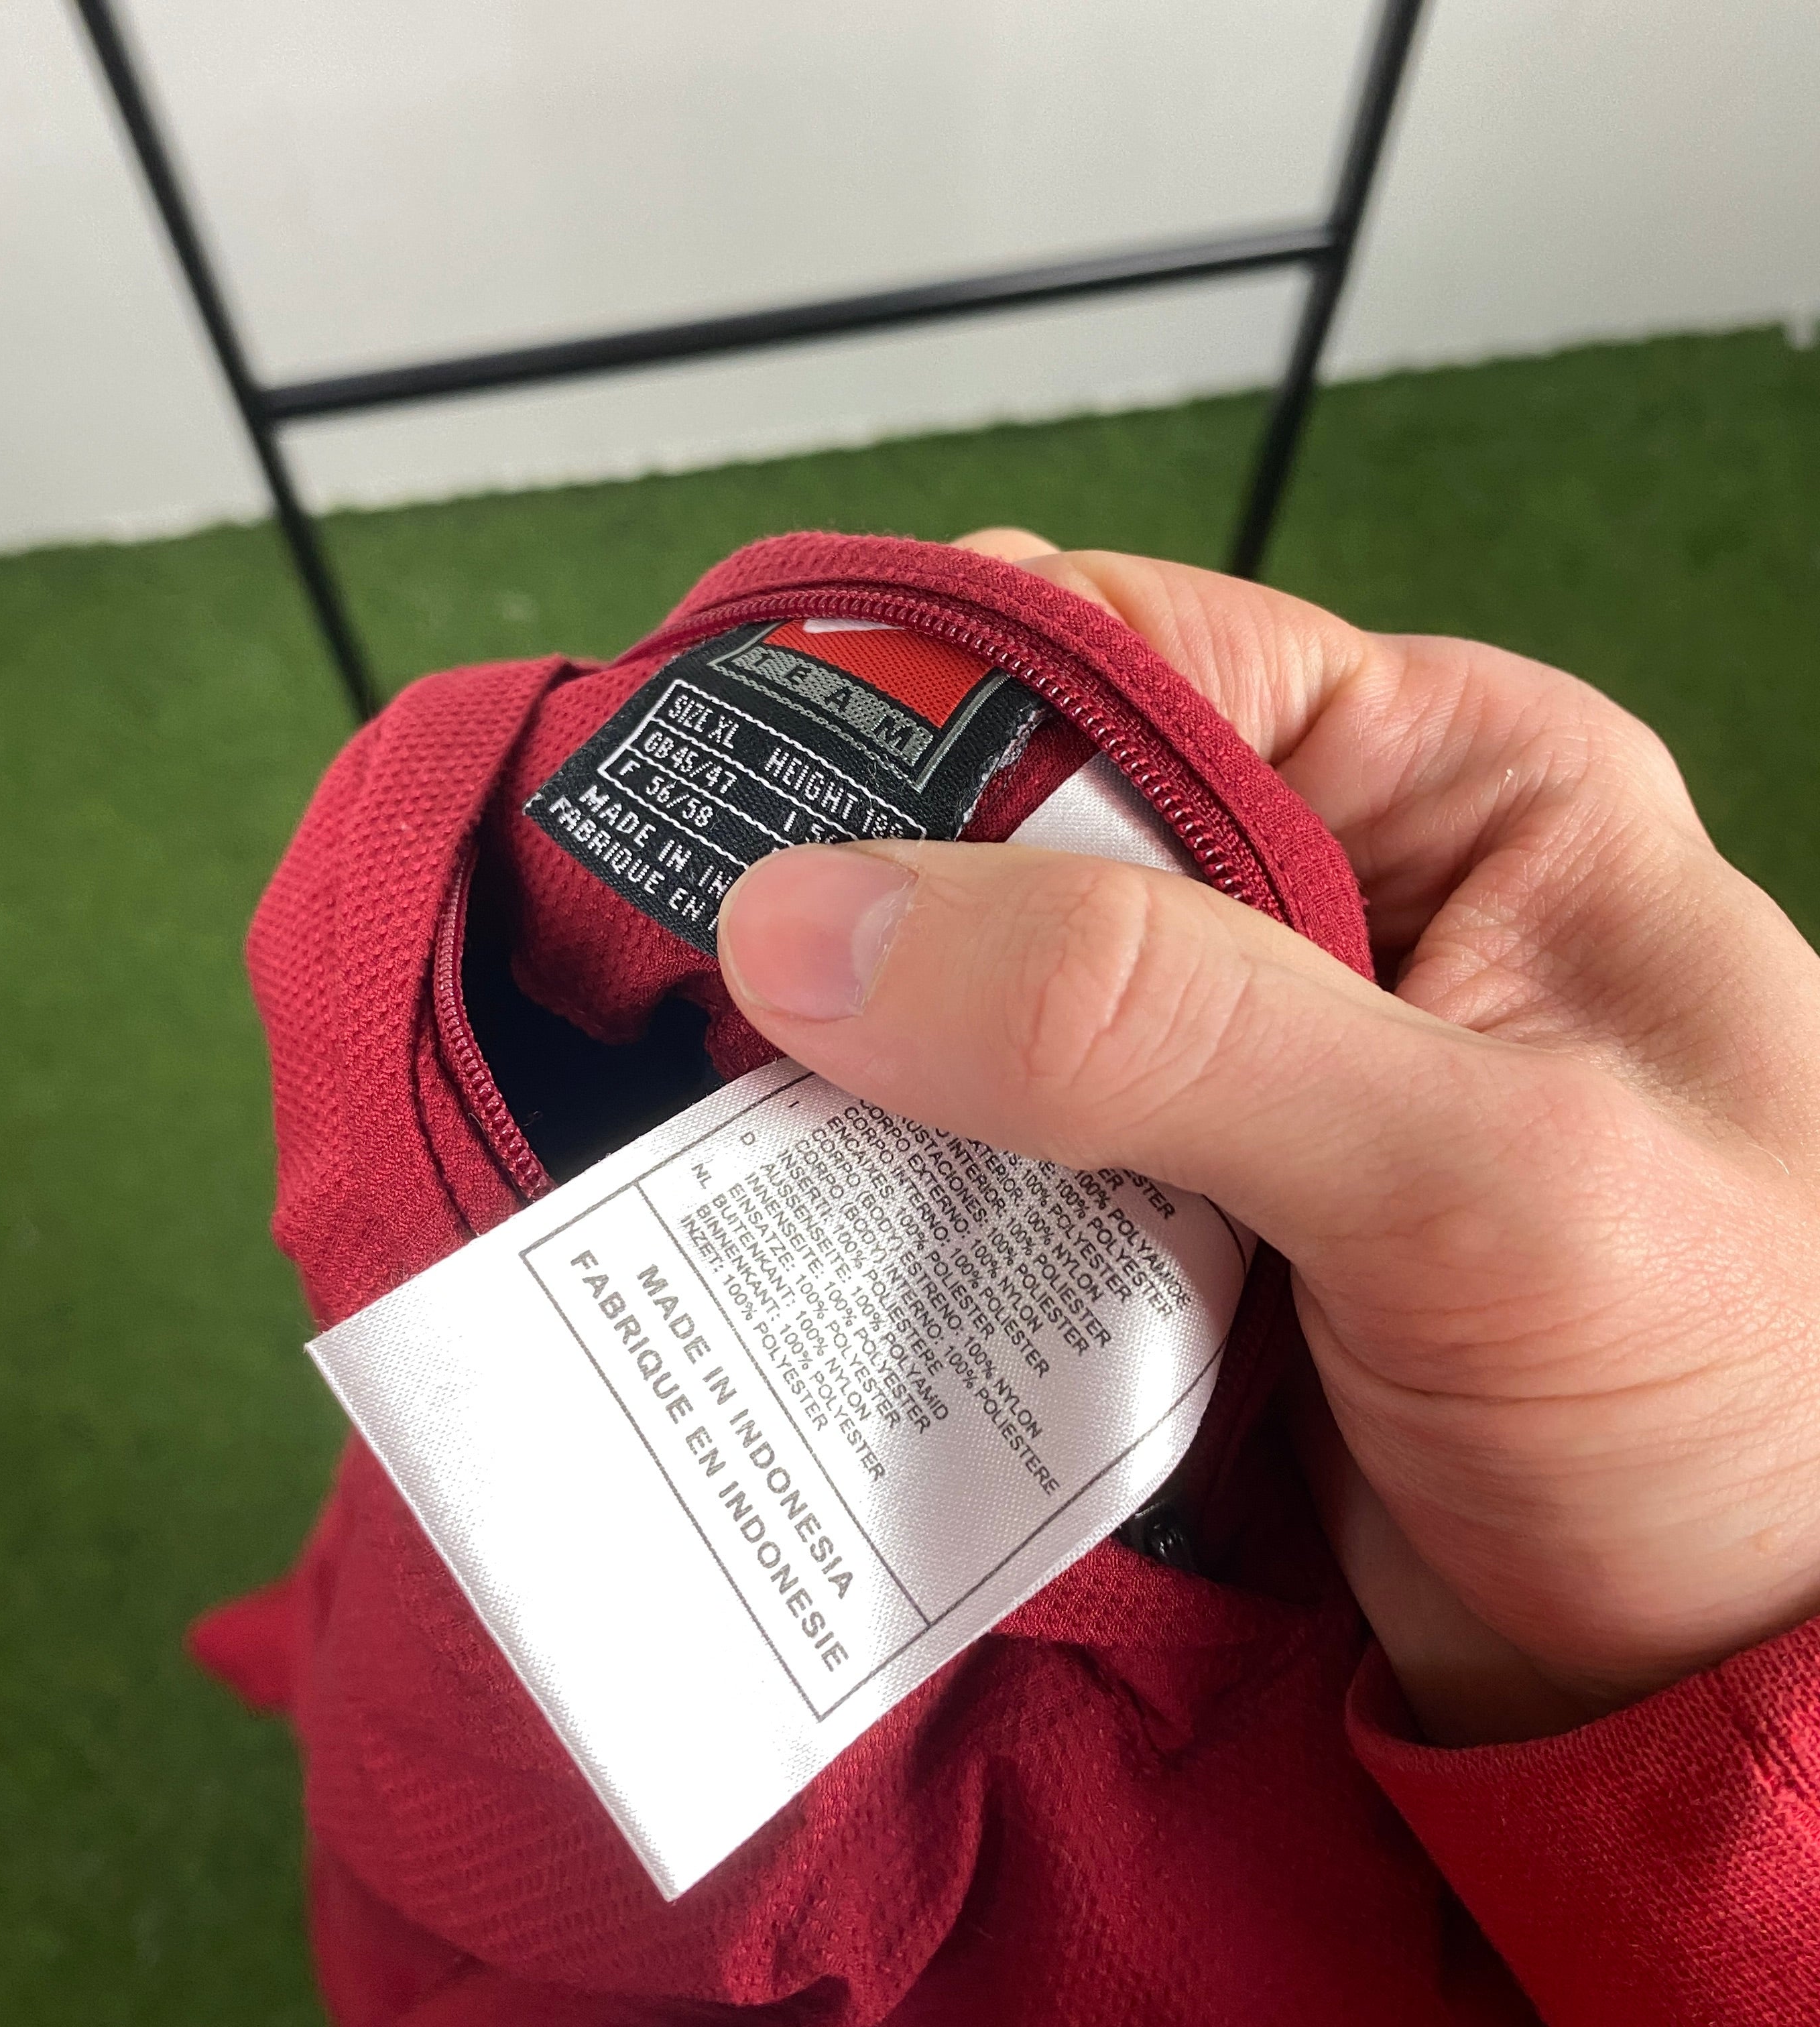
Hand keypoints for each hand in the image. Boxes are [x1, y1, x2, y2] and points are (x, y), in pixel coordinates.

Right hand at [713, 532, 1819, 1745]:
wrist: (1702, 1698)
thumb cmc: (1737, 1419)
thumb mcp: (1472, 1179)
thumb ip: (1157, 1023)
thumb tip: (824, 920)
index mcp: (1450, 789)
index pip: (1137, 651)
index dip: (937, 692)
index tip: (754, 787)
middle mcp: (1328, 897)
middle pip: (1026, 828)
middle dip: (875, 905)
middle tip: (706, 980)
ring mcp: (1236, 1068)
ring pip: (980, 1004)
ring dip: (867, 1069)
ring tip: (736, 1120)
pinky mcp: (1166, 1214)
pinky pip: (984, 1160)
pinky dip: (900, 1193)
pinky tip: (823, 1228)